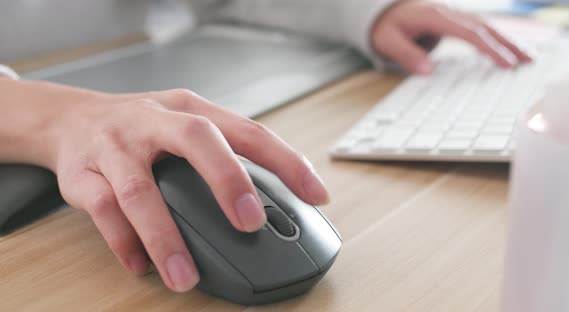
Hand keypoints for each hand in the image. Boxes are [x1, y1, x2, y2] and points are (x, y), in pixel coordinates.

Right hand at [15, 83, 328, 291]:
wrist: (70, 119)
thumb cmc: (143, 129)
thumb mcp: (186, 127)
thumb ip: (226, 157)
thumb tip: (275, 201)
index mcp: (191, 110)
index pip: (248, 131)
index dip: (286, 161)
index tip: (315, 193)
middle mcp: (155, 120)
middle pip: (197, 139)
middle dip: (227, 180)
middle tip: (250, 223)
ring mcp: (116, 145)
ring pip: (140, 189)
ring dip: (165, 236)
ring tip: (184, 275)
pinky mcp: (81, 172)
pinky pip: (102, 210)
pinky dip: (124, 241)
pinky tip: (141, 264)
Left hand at [372, 0, 531, 74]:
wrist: (387, 9)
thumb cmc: (388, 25)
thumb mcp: (388, 40)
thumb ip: (406, 54)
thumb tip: (427, 72)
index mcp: (435, 16)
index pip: (468, 32)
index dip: (488, 47)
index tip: (505, 62)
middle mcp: (450, 13)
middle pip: (485, 27)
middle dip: (508, 44)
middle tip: (528, 61)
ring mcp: (456, 16)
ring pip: (488, 27)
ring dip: (509, 41)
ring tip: (530, 57)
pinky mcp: (458, 21)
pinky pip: (483, 29)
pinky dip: (500, 39)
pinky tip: (513, 50)